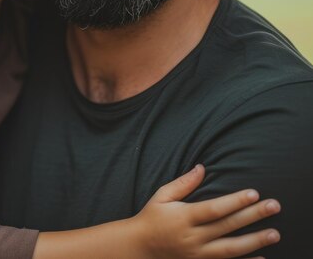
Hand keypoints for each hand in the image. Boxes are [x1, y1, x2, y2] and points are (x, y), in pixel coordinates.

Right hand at [133, 165, 280, 258]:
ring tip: (275, 233)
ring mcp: (199, 254)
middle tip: (274, 206)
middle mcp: (193, 237)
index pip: (214, 209)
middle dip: (253, 216)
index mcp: (184, 217)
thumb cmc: (152, 217)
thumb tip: (202, 168)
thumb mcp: (162, 196)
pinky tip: (263, 258)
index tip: (254, 193)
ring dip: (255, 241)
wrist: (141, 247)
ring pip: (232, 249)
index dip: (235, 201)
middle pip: (228, 227)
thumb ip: (183, 183)